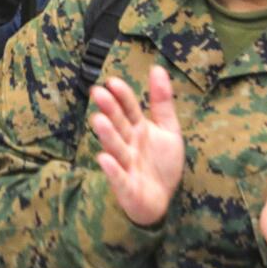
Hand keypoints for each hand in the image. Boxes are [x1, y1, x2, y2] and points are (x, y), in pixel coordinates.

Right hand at [89, 68, 184, 226]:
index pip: (129, 108)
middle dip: (109, 110)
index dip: (123, 96)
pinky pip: (119, 178)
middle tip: (98, 93)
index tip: (113, 82)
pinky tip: (104, 159)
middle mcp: (129, 144)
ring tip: (98, 120)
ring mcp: (126, 165)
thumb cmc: (161, 163)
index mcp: (138, 128)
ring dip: (107, 135)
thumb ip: (162, 101)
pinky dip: (112, 169)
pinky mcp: (127, 187)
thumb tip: (158, 67)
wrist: (162, 199)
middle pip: (119, 124)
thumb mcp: (168, 129)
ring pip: (116, 148)